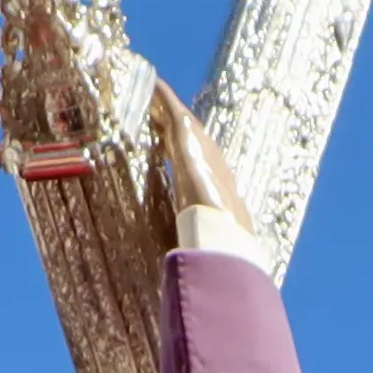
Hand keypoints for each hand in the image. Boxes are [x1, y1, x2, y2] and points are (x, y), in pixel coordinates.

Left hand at [150, 87, 264, 261]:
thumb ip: (198, 259)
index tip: (175, 148)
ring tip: (153, 95)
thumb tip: (192, 289)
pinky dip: (162, 96)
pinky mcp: (189, 139)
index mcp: (214, 190)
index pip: (200, 167)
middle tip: (160, 113)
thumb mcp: (203, 251)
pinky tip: (151, 83)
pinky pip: (172, 110)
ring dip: (167, 108)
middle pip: (192, 139)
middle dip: (176, 125)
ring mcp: (202, 150)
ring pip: (181, 122)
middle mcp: (212, 165)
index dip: (186, 155)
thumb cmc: (215, 250)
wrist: (222, 234)